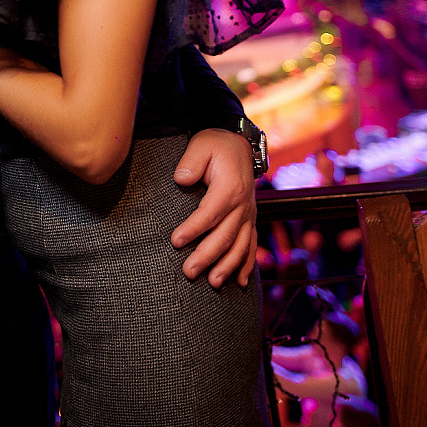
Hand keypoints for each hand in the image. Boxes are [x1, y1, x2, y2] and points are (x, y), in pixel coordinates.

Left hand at [170, 128, 257, 287]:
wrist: (238, 143)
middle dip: (207, 256)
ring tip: (213, 283)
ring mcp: (248, 214)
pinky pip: (251, 245)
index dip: (193, 229)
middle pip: (225, 235)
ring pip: (241, 245)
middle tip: (188, 272)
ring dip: (228, 266)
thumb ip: (191, 162)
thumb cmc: (215, 145)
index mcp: (229, 188)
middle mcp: (243, 205)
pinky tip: (241, 283)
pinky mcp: (249, 219)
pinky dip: (247, 265)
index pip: (210, 213)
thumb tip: (181, 179)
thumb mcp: (201, 145)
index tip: (175, 241)